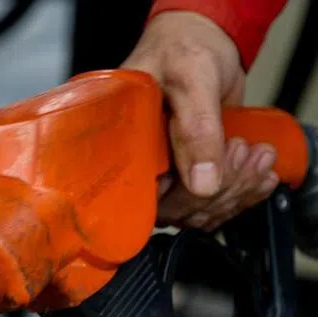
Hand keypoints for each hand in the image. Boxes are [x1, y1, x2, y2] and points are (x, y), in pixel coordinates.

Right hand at [123, 11, 278, 230]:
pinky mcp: (193, 171)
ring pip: (199, 209)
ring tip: (258, 156)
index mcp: (123, 150)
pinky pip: (214, 200)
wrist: (200, 40)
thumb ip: (196, 130)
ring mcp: (168, 171)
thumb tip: (202, 184)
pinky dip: (243, 191)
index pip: (142, 201)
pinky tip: (260, 174)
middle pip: (176, 210)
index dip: (179, 199)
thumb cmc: (180, 49)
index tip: (211, 179)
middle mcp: (140, 166)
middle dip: (220, 189)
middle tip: (242, 151)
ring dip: (237, 190)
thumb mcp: (190, 81)